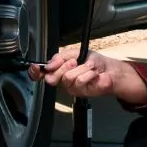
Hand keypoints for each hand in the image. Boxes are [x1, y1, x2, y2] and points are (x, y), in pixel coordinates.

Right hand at [29, 49, 146, 104]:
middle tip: (74, 62)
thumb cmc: (94, 61)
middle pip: (51, 78)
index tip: (36, 67)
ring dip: (81, 68)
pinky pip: (79, 81)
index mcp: (59, 69)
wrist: (110, 69)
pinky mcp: (81, 93)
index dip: (35, 72)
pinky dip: (88, 73)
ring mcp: (71, 88)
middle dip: (63, 66)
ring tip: (89, 67)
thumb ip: (60, 57)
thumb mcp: (75, 53)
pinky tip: (94, 74)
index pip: (42, 74)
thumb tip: (49, 64)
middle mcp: (62, 80)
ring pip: (67, 78)